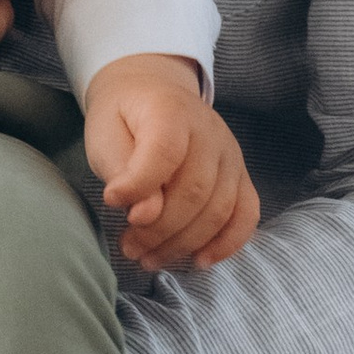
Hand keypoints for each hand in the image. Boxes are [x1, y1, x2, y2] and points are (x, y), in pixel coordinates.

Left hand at [82, 58, 259, 272]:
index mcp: (172, 111)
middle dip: (158, 230)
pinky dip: (227, 243)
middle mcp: (210, 131)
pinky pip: (247, 213)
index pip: (165, 153)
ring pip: (219, 210)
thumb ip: (123, 171)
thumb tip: (145, 213)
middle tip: (128, 247)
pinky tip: (199, 260)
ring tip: (149, 258)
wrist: (149, 93)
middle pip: (194, 191)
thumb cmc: (123, 119)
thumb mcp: (106, 135)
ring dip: (183, 243)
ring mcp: (230, 154)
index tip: (112, 201)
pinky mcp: (240, 175)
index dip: (140, 185)